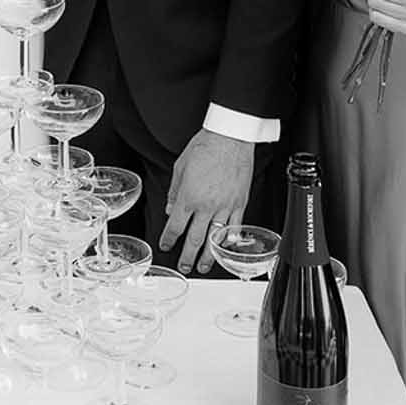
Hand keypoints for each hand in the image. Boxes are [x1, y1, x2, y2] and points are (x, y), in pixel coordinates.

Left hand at [160, 129, 254, 273]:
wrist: (229, 138)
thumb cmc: (205, 147)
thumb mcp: (180, 168)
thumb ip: (174, 192)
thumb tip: (171, 209)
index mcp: (188, 197)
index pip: (175, 226)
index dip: (169, 239)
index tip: (166, 245)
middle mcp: (206, 205)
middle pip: (194, 239)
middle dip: (187, 257)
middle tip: (184, 266)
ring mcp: (225, 206)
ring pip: (215, 238)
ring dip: (208, 256)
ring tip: (204, 266)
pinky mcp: (239, 203)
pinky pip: (235, 227)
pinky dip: (229, 240)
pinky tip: (225, 247)